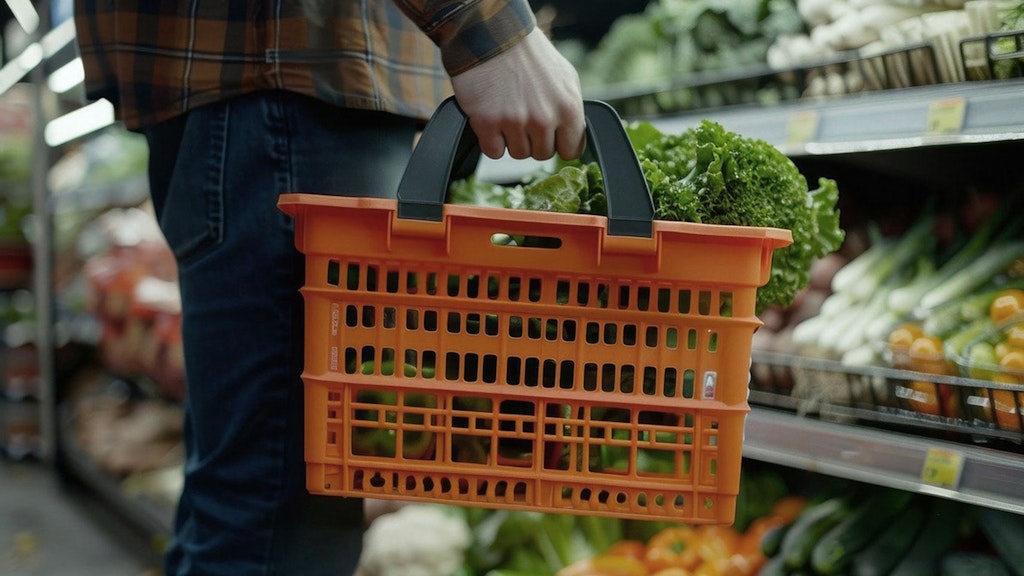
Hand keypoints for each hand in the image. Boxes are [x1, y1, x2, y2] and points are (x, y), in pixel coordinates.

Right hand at [450, 28, 584, 160]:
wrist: (493, 36)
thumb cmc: (530, 55)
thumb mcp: (565, 77)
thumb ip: (571, 109)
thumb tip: (573, 134)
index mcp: (568, 107)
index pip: (571, 150)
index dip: (560, 144)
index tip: (551, 135)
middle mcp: (544, 118)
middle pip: (542, 154)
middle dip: (534, 140)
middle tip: (524, 116)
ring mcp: (515, 122)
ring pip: (518, 154)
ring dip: (512, 140)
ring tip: (508, 113)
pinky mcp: (488, 123)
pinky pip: (494, 152)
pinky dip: (491, 140)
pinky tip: (493, 119)